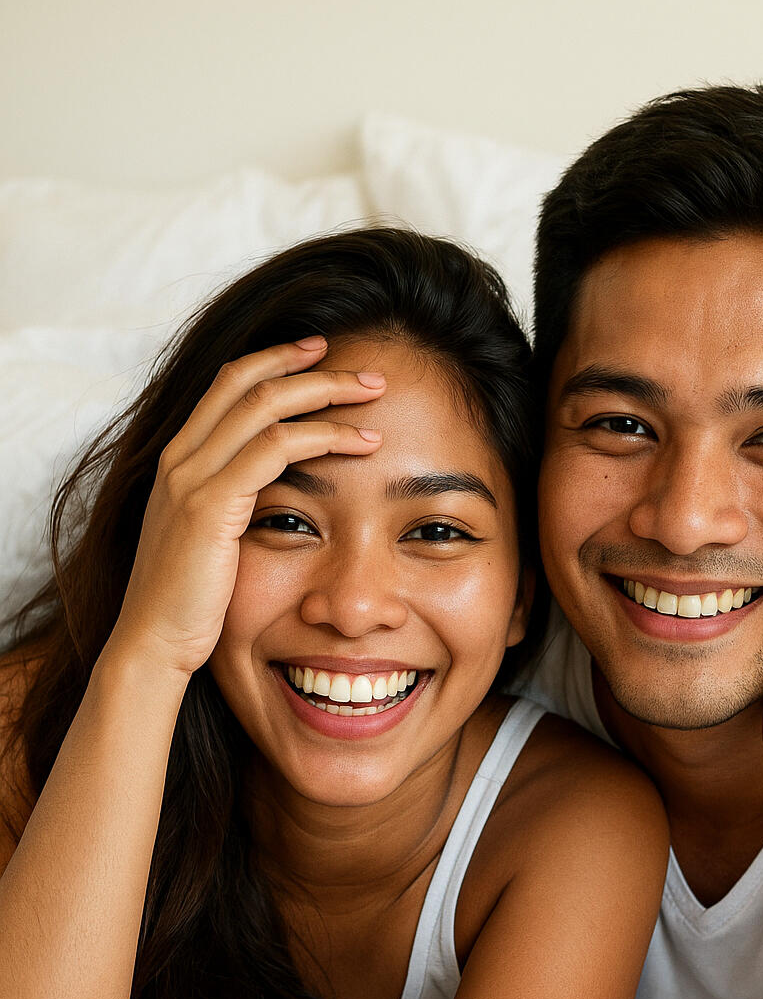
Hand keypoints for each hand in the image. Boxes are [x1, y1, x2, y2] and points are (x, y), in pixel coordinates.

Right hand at [111, 338, 384, 677]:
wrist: (154, 643)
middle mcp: (179, 458)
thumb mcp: (211, 540)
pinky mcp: (210, 506)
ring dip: (327, 394)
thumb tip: (278, 493)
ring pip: (266, 406)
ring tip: (373, 397)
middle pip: (248, 381)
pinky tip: (362, 445)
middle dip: (311, 366)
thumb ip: (234, 504)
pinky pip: (275, 449)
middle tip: (365, 370)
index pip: (228, 384)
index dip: (275, 361)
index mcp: (178, 460)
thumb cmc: (189, 603)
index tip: (322, 354)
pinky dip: (325, 437)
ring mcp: (191, 478)